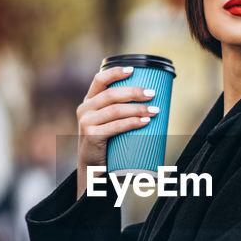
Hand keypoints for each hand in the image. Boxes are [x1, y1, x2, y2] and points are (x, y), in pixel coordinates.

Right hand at [75, 67, 159, 197]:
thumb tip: (151, 100)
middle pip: (112, 94)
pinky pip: (115, 126)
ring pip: (116, 110)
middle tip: (152, 93)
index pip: (99, 80)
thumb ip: (120, 111)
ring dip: (138, 109)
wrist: (93, 170)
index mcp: (89, 102)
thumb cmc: (107, 144)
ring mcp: (86, 123)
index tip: (133, 70)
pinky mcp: (92, 137)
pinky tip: (145, 121)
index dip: (115, 72)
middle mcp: (85, 109)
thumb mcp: (108, 123)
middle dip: (134, 92)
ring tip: (155, 110)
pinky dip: (132, 122)